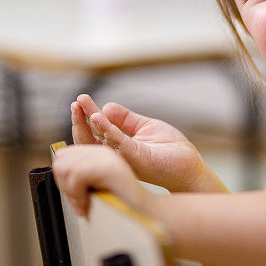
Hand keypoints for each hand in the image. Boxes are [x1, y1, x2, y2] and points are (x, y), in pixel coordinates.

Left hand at [53, 144, 150, 216]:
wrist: (146, 214)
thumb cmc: (122, 206)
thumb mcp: (95, 189)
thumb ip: (81, 180)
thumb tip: (61, 178)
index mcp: (100, 154)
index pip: (65, 155)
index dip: (63, 177)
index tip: (75, 196)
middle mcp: (103, 152)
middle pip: (61, 159)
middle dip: (63, 184)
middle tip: (78, 201)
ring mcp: (107, 158)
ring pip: (65, 166)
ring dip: (70, 192)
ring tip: (83, 204)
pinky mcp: (110, 168)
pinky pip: (77, 175)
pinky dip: (76, 194)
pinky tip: (87, 205)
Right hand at [71, 94, 225, 192]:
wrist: (189, 165)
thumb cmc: (169, 149)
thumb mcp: (144, 127)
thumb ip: (125, 118)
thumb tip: (105, 106)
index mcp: (117, 149)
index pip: (93, 134)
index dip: (86, 117)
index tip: (80, 100)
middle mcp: (117, 157)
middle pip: (88, 141)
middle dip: (79, 121)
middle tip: (75, 103)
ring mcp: (125, 160)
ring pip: (98, 144)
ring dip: (88, 124)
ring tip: (81, 107)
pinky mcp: (138, 160)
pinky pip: (119, 144)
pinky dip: (107, 130)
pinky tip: (99, 117)